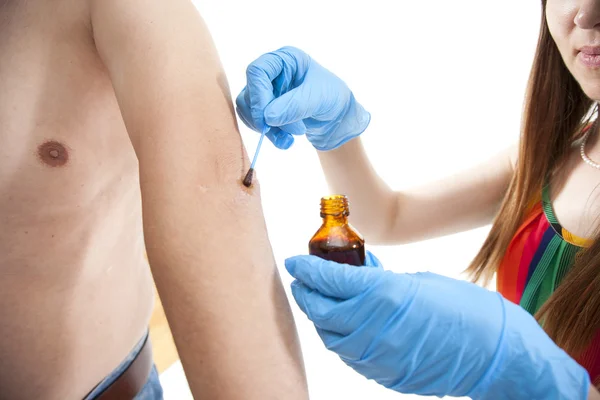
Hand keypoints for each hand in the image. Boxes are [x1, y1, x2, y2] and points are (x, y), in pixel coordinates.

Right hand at [236, 46, 370, 150]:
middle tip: (287, 134)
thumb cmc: (332, 97)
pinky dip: (269, 135)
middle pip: (250, 93)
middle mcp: (271, 72)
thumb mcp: (319, 98)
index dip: (258, 96)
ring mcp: (266, 90)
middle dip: (265, 118)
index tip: (267, 120)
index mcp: (285, 59)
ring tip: (288, 140)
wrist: (336, 115)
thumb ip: (295, 106)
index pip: (257, 72)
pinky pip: (254, 122)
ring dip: (266, 130)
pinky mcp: (264, 108)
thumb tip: (268, 118)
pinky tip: (285, 141)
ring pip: (248, 110)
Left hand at [285, 253, 589, 398]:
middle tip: (302, 279)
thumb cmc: (464, 309)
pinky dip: (337, 338)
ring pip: (328, 336)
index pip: (327, 279)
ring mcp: (375, 355)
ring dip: (318, 317)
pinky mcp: (382, 374)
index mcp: (382, 294)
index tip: (295, 261)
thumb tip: (357, 271)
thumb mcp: (418, 281)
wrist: (495, 355)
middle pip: (319, 309)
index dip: (306, 268)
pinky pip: (347, 355)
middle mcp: (372, 326)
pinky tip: (341, 326)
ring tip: (319, 301)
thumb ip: (381, 279)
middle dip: (305, 292)